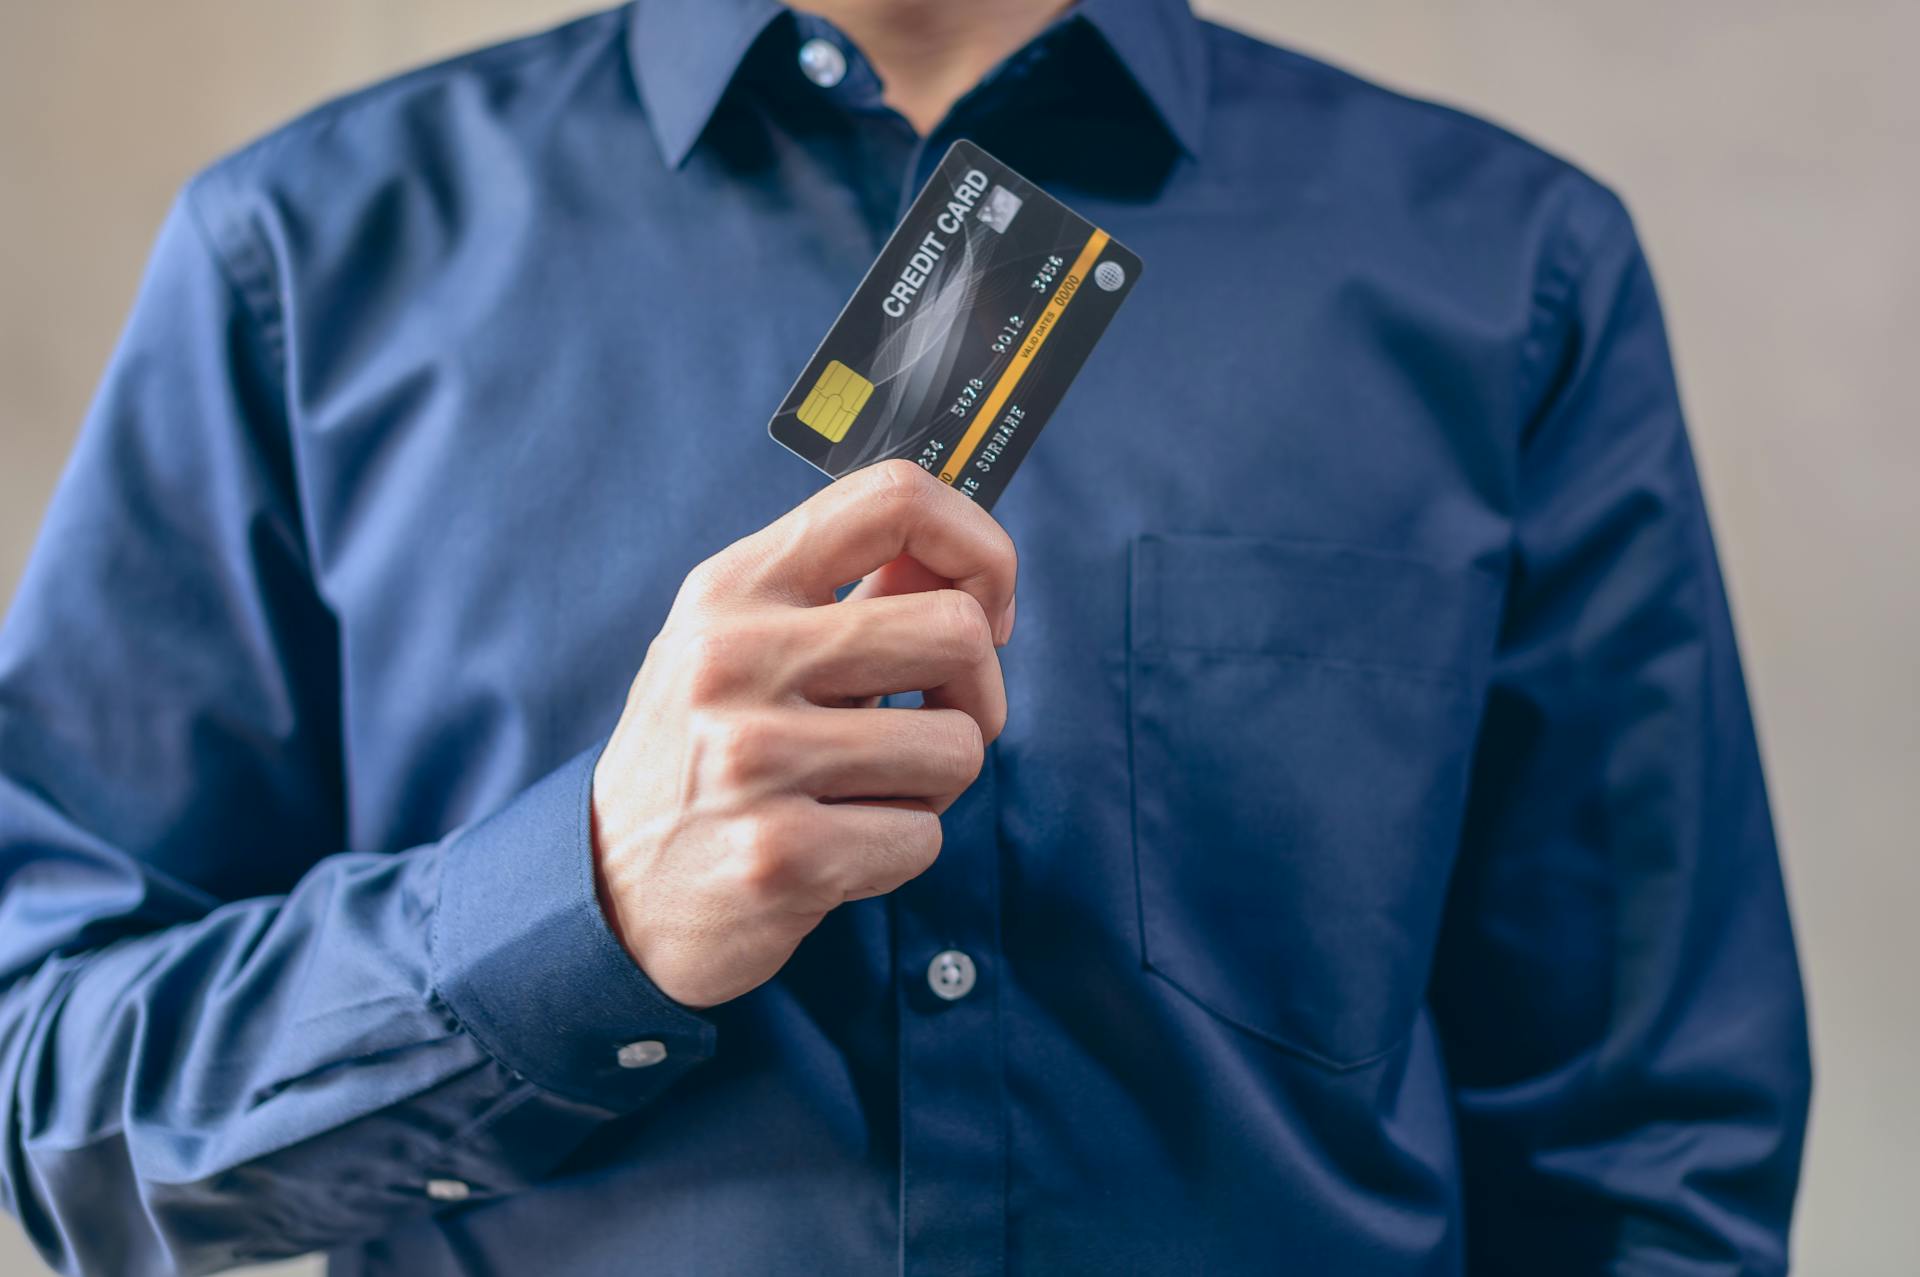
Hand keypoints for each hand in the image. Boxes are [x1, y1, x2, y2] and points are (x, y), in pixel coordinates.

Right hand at [591, 460, 1017, 1008]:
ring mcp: (752, 758)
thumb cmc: (707, 757)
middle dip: (979, 691)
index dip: (979, 544)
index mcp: (734, 588)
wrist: (609, 894)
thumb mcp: (748, 649)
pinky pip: (922, 839)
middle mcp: (734, 657)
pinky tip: (833, 851)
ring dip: (933, 785)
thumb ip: (851, 598)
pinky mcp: (779, 856)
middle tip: (935, 725)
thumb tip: (972, 562)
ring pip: (958, 746)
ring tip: (860, 796)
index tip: (987, 607)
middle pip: (955, 629)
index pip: (893, 498)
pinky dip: (898, 852)